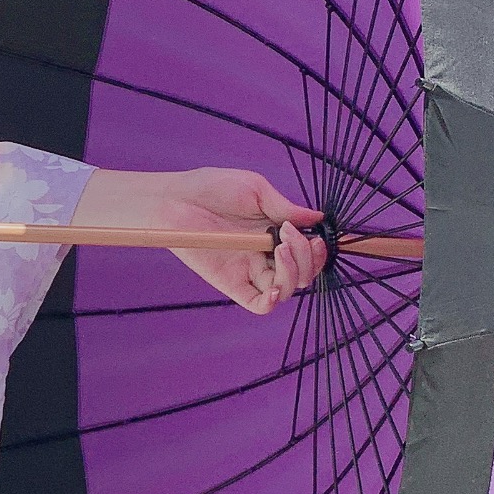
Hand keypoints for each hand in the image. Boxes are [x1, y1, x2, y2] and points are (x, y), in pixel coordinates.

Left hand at [77, 165, 326, 315]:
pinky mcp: (230, 284)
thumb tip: (318, 219)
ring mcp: (248, 271)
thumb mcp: (256, 191)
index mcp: (272, 232)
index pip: (305, 253)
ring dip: (294, 271)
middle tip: (293, 236)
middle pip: (302, 274)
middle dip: (308, 259)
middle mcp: (263, 255)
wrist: (174, 199)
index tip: (315, 234)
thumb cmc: (210, 188)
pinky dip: (274, 300)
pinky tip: (276, 284)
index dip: (316, 250)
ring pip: (287, 289)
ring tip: (279, 246)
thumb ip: (287, 208)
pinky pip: (259, 305)